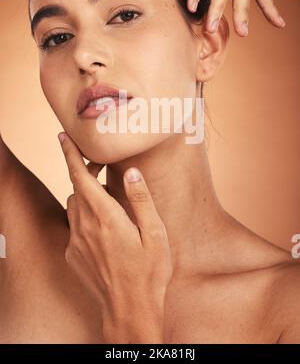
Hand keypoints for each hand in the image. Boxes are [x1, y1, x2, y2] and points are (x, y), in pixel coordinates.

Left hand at [58, 131, 171, 341]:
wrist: (130, 311)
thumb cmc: (149, 272)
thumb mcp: (155, 233)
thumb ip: (141, 199)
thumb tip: (130, 171)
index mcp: (106, 217)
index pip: (80, 176)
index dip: (70, 154)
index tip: (63, 136)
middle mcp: (85, 226)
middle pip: (76, 187)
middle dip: (85, 171)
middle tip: (102, 165)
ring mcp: (75, 241)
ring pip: (73, 205)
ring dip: (84, 194)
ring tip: (105, 196)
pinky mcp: (72, 254)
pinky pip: (73, 225)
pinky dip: (84, 216)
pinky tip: (103, 227)